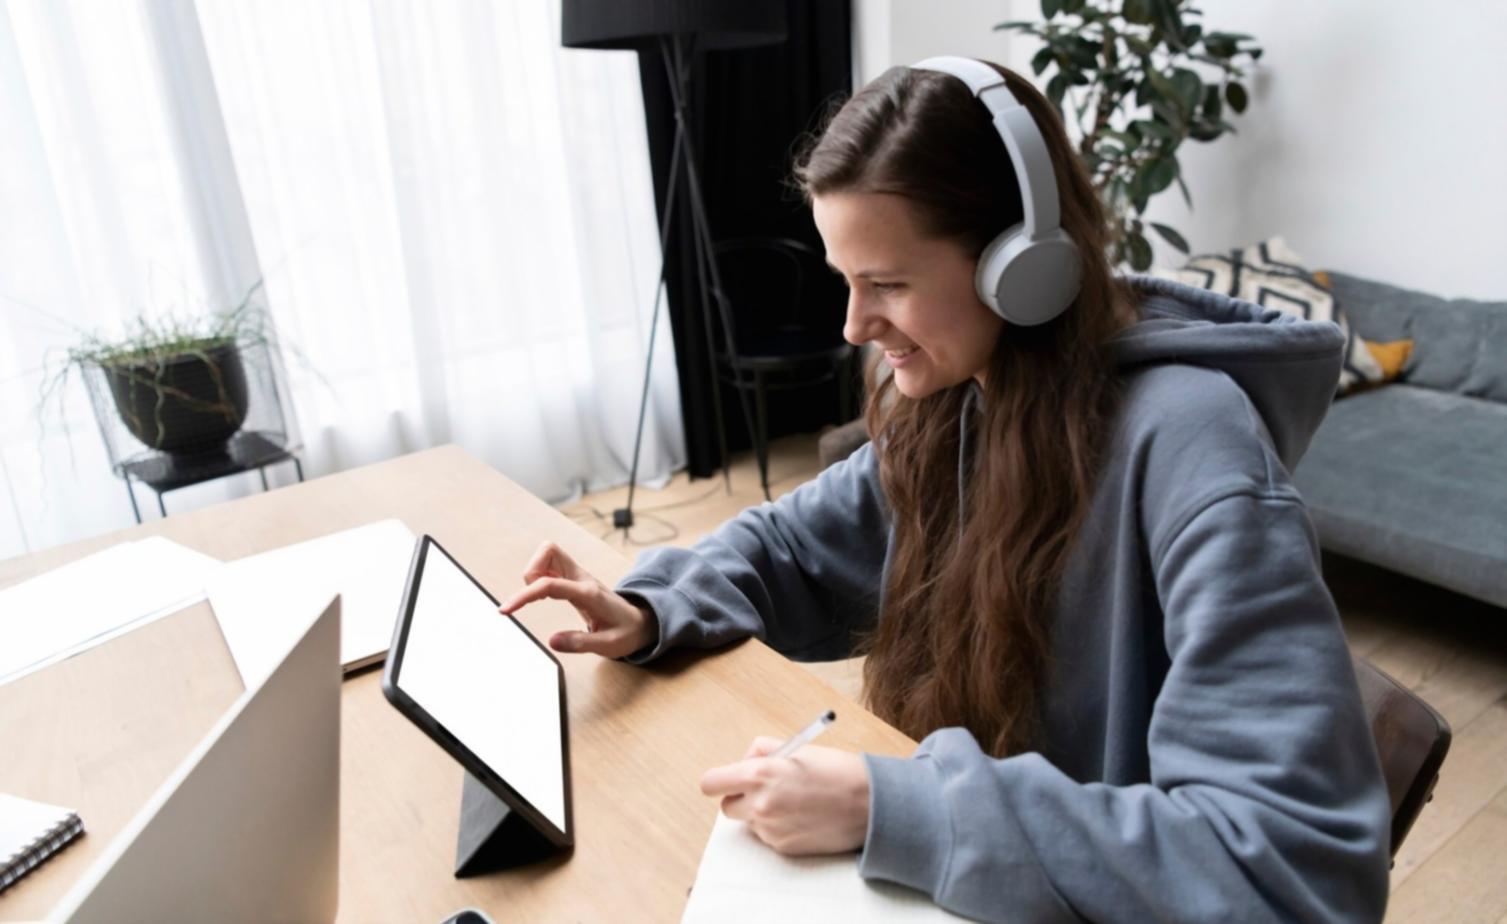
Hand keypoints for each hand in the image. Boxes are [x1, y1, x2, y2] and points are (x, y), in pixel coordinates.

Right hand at [497, 541, 655, 657]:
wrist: (641, 623)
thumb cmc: (626, 633)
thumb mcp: (608, 645)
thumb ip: (580, 642)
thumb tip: (552, 641)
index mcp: (588, 593)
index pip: (550, 584)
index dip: (525, 595)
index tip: (506, 610)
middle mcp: (582, 577)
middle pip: (549, 550)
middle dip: (530, 571)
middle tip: (531, 598)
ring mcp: (578, 575)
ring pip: (548, 553)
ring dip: (533, 572)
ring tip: (537, 597)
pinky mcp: (574, 578)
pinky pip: (550, 564)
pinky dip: (539, 576)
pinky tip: (542, 594)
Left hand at [699, 737, 870, 855]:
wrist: (869, 805)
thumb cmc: (836, 771)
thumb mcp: (797, 748)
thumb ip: (762, 750)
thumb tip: (745, 760)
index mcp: (760, 775)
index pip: (711, 784)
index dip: (718, 781)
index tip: (726, 780)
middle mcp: (760, 805)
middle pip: (726, 808)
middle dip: (739, 798)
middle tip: (762, 788)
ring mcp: (771, 830)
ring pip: (749, 822)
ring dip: (761, 812)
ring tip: (793, 800)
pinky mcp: (783, 847)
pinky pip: (769, 835)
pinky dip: (779, 826)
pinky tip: (803, 815)